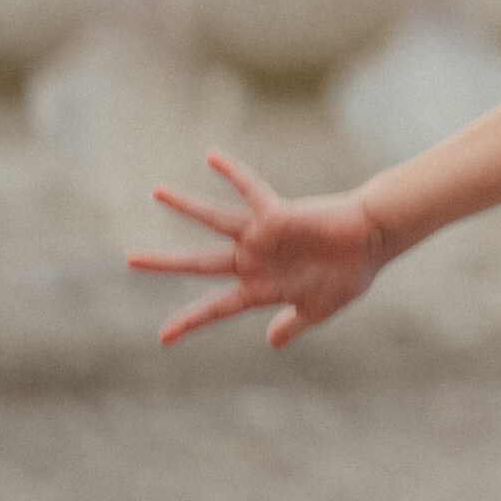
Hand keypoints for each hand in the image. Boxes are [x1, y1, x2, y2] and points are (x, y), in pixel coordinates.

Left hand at [128, 151, 385, 350]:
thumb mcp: (318, 310)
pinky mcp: (276, 214)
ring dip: (185, 206)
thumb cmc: (349, 277)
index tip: (162, 339)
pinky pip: (250, 190)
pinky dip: (233, 173)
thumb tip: (272, 343)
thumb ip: (293, 324)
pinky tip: (212, 157)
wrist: (372, 246)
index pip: (215, 308)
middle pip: (198, 263)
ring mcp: (261, 236)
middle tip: (129, 259)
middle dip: (164, 263)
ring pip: (214, 220)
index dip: (189, 323)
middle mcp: (252, 260)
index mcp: (259, 289)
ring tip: (155, 191)